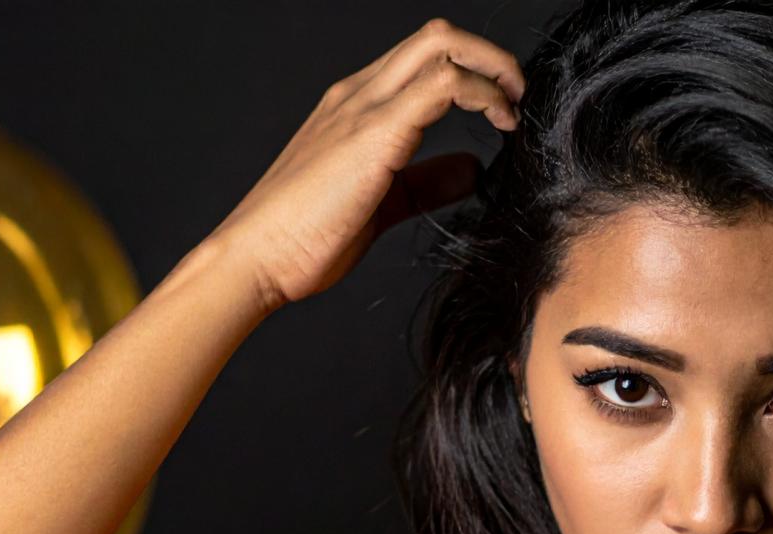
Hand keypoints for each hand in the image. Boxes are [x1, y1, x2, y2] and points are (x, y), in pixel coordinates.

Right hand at [204, 18, 525, 314]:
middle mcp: (358, 94)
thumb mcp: (383, 202)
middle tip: (518, 100)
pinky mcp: (374, 132)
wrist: (254, 258)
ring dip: (492, 69)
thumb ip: (426, 181)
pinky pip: (441, 85)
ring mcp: (364, 107)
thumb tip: (472, 171)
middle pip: (436, 37)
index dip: (472, 73)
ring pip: (441, 46)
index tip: (502, 110)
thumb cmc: (304, 237)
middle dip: (490, 57)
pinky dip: (482, 94)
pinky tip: (500, 126)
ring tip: (514, 111)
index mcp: (356, 106)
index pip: (422, 59)